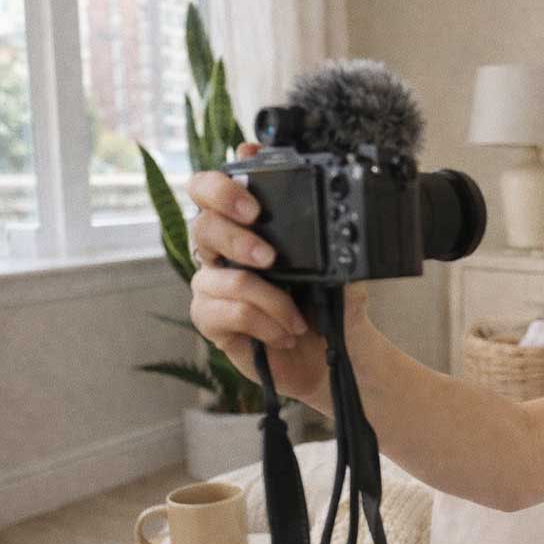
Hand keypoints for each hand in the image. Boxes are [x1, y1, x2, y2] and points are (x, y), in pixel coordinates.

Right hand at [187, 141, 370, 401]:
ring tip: (297, 319)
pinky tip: (283, 334)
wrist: (329, 356)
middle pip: (203, 225)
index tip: (253, 200)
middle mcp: (223, 250)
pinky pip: (229, 312)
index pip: (215, 191)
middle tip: (270, 256)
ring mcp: (213, 284)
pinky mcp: (210, 318)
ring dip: (271, 300)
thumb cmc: (329, 307)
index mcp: (249, 227)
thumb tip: (335, 221)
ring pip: (224, 278)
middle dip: (237, 237)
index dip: (222, 187)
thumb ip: (333, 242)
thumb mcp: (340, 269)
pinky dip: (265, 324)